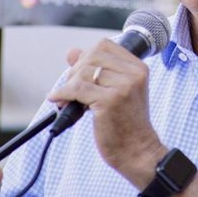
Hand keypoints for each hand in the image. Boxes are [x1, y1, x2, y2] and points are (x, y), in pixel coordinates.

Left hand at [48, 40, 166, 187]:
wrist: (137, 151)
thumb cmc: (125, 123)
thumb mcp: (115, 91)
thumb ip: (95, 70)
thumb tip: (72, 52)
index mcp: (138, 68)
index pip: (104, 45)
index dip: (87, 57)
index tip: (81, 74)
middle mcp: (134, 74)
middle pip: (92, 55)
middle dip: (76, 70)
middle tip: (72, 89)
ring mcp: (123, 87)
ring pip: (83, 72)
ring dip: (69, 85)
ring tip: (69, 101)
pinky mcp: (109, 101)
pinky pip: (76, 89)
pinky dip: (62, 94)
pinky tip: (58, 101)